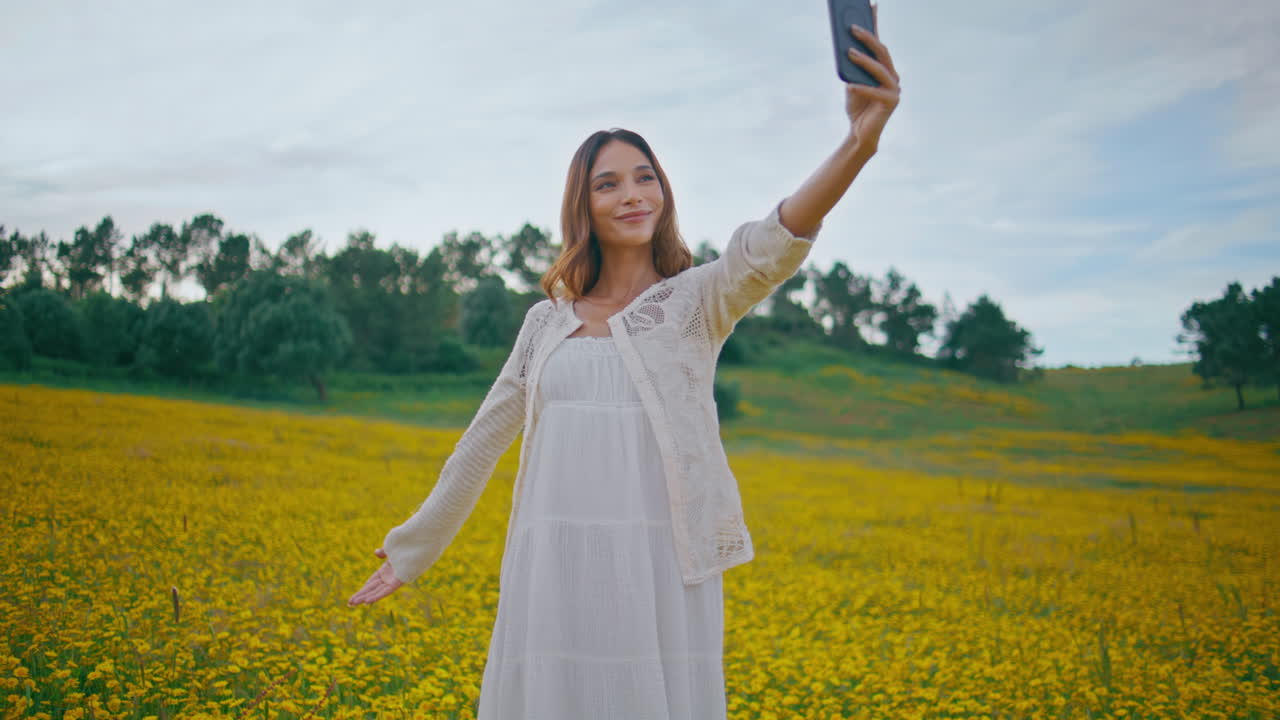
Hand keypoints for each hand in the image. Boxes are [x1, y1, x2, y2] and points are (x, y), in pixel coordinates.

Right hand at [347, 547, 404, 606]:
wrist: (421, 539)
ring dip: (366, 597)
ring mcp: (395, 578)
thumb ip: (384, 552)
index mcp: (388, 569)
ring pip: (377, 591)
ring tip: (354, 604)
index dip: (363, 589)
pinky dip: (377, 595)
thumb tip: (376, 553)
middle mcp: (391, 576)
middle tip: (349, 604)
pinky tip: (368, 601)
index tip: (354, 597)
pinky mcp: (401, 579)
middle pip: (372, 588)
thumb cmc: (409, 542)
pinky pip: (387, 590)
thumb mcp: (392, 547)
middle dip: (361, 596)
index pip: (372, 581)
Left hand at [844, 3, 899, 152]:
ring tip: (848, 52)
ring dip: (864, 60)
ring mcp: (894, 89)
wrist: (860, 134)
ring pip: (880, 69)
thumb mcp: (851, 83)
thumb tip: (846, 49)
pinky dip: (861, 88)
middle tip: (852, 27)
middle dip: (868, 38)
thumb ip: (852, 69)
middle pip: (882, 52)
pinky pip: (874, 91)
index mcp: (884, 69)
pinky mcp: (891, 102)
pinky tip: (849, 85)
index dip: (876, 24)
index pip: (879, 44)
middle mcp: (893, 76)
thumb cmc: (856, 107)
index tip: (870, 6)